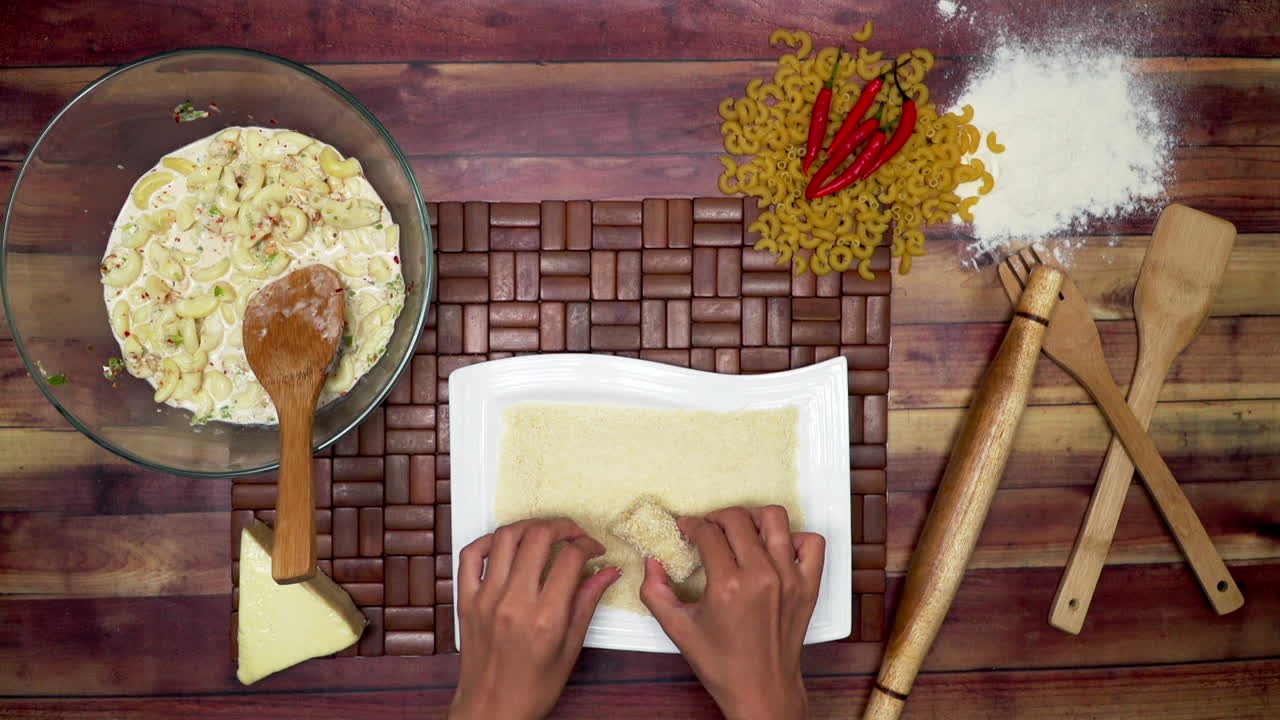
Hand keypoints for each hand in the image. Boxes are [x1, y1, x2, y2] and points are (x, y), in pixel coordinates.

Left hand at [449, 518, 620, 719]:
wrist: (490, 710)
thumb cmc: (532, 688)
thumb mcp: (570, 648)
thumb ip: (587, 603)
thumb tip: (608, 572)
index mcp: (545, 617)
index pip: (570, 557)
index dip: (587, 544)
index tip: (593, 549)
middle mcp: (513, 602)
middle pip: (538, 537)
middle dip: (561, 526)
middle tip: (573, 533)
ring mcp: (485, 598)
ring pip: (505, 537)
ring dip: (529, 526)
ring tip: (543, 533)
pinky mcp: (466, 600)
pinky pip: (470, 555)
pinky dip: (488, 540)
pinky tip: (505, 544)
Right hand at [640, 506, 824, 719]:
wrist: (761, 690)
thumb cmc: (722, 663)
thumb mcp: (677, 629)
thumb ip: (655, 592)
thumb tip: (652, 562)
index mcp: (728, 586)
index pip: (707, 532)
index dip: (690, 525)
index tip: (686, 529)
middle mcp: (761, 576)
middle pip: (738, 519)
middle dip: (716, 518)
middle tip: (708, 530)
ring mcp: (789, 579)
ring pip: (775, 519)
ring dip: (753, 518)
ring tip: (741, 531)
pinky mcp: (808, 586)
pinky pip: (811, 543)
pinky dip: (795, 538)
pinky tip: (776, 550)